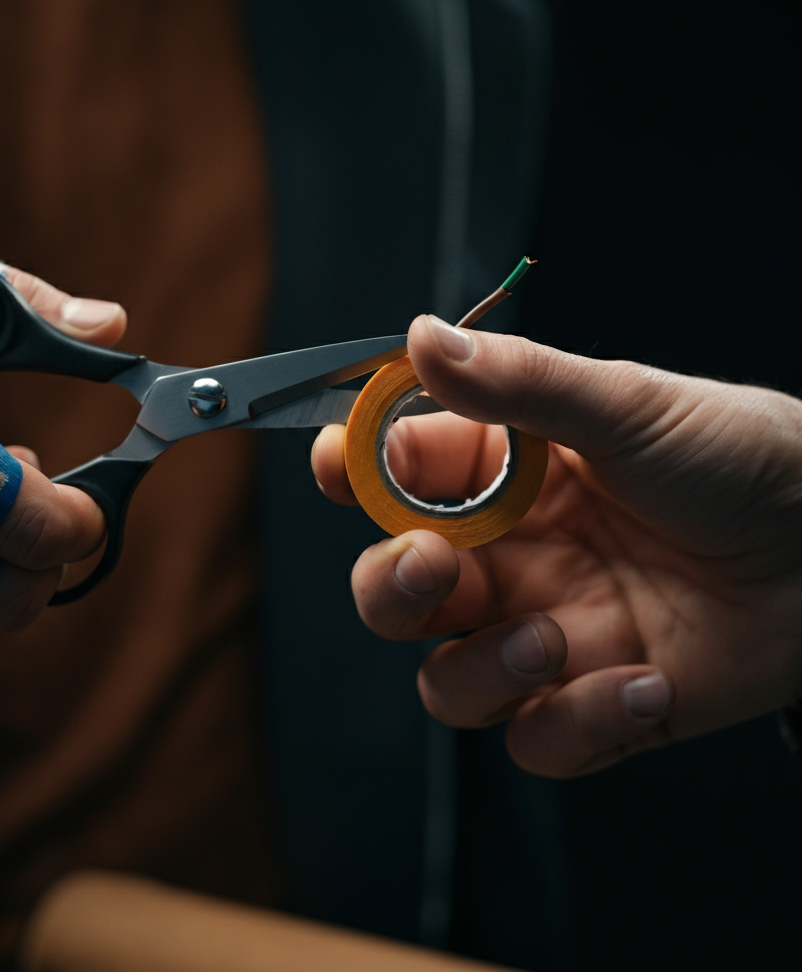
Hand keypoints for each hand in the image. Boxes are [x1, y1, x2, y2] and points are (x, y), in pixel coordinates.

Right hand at [312, 315, 801, 775]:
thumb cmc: (739, 456)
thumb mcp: (629, 406)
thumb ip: (520, 382)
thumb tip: (418, 337)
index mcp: (501, 481)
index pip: (392, 479)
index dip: (351, 473)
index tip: (338, 465)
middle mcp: (508, 561)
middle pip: (394, 593)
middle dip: (390, 587)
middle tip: (432, 566)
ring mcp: (545, 636)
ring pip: (446, 683)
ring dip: (480, 670)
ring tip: (557, 638)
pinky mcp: (594, 703)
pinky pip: (538, 740)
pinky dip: (578, 724)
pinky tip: (646, 683)